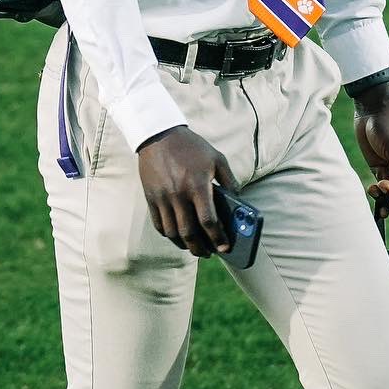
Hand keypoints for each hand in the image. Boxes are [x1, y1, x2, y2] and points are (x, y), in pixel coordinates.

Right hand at [136, 127, 239, 257]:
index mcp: (198, 185)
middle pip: (189, 232)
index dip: (218, 238)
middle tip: (209, 253)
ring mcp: (162, 197)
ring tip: (193, 247)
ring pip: (172, 232)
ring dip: (184, 245)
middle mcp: (179, 194)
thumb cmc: (192, 147)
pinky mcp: (151, 197)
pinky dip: (168, 235)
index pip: (208, 221)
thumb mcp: (217, 158)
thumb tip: (238, 202)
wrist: (159, 134)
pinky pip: (159, 224)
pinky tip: (177, 236)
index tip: (225, 247)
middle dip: (201, 248)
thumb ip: (230, 181)